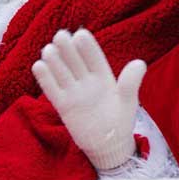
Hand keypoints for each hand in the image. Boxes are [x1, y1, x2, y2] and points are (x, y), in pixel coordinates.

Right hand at [32, 28, 144, 169]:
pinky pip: (52, 90)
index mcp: (103, 76)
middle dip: (67, 49)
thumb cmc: (121, 120)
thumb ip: (130, 82)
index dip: (87, 47)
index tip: (80, 34)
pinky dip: (45, 79)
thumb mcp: (128, 101)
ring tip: (48, 50)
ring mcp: (74, 92)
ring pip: (62, 73)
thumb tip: (140, 63)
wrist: (108, 145)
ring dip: (54, 61)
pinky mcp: (63, 105)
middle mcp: (86, 80)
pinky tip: (38, 66)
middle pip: (75, 61)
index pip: (94, 58)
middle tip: (60, 35)